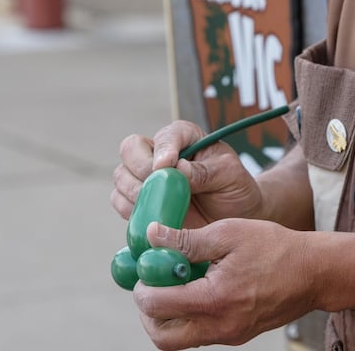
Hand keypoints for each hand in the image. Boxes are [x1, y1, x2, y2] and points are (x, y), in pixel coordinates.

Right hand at [112, 121, 263, 227]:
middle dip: (141, 169)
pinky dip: (129, 211)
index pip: (166, 135)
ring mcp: (146, 177)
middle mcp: (160, 153)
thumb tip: (178, 168)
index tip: (166, 166)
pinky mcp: (140, 202)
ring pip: (122, 176)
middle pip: (130, 149)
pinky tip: (149, 219)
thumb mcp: (230, 175)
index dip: (163, 149)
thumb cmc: (234, 188)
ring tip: (155, 206)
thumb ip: (205, 171)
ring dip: (133, 192)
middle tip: (157, 188)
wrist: (234, 218)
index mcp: (184, 137)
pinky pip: (120, 202)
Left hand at [134, 219, 318, 349]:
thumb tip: (152, 236)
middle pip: (162, 337)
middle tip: (152, 285)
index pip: (157, 306)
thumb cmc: (274, 247)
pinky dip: (188, 317)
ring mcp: (228, 335)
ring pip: (179, 340)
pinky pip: (199, 334)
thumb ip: (187, 239)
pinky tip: (196, 288)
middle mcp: (219, 326)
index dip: (143, 286)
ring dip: (166, 318)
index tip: (147, 267)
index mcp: (215, 300)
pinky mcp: (236, 336)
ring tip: (174, 285)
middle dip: (148, 313)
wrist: (313, 273)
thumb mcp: (229, 233)